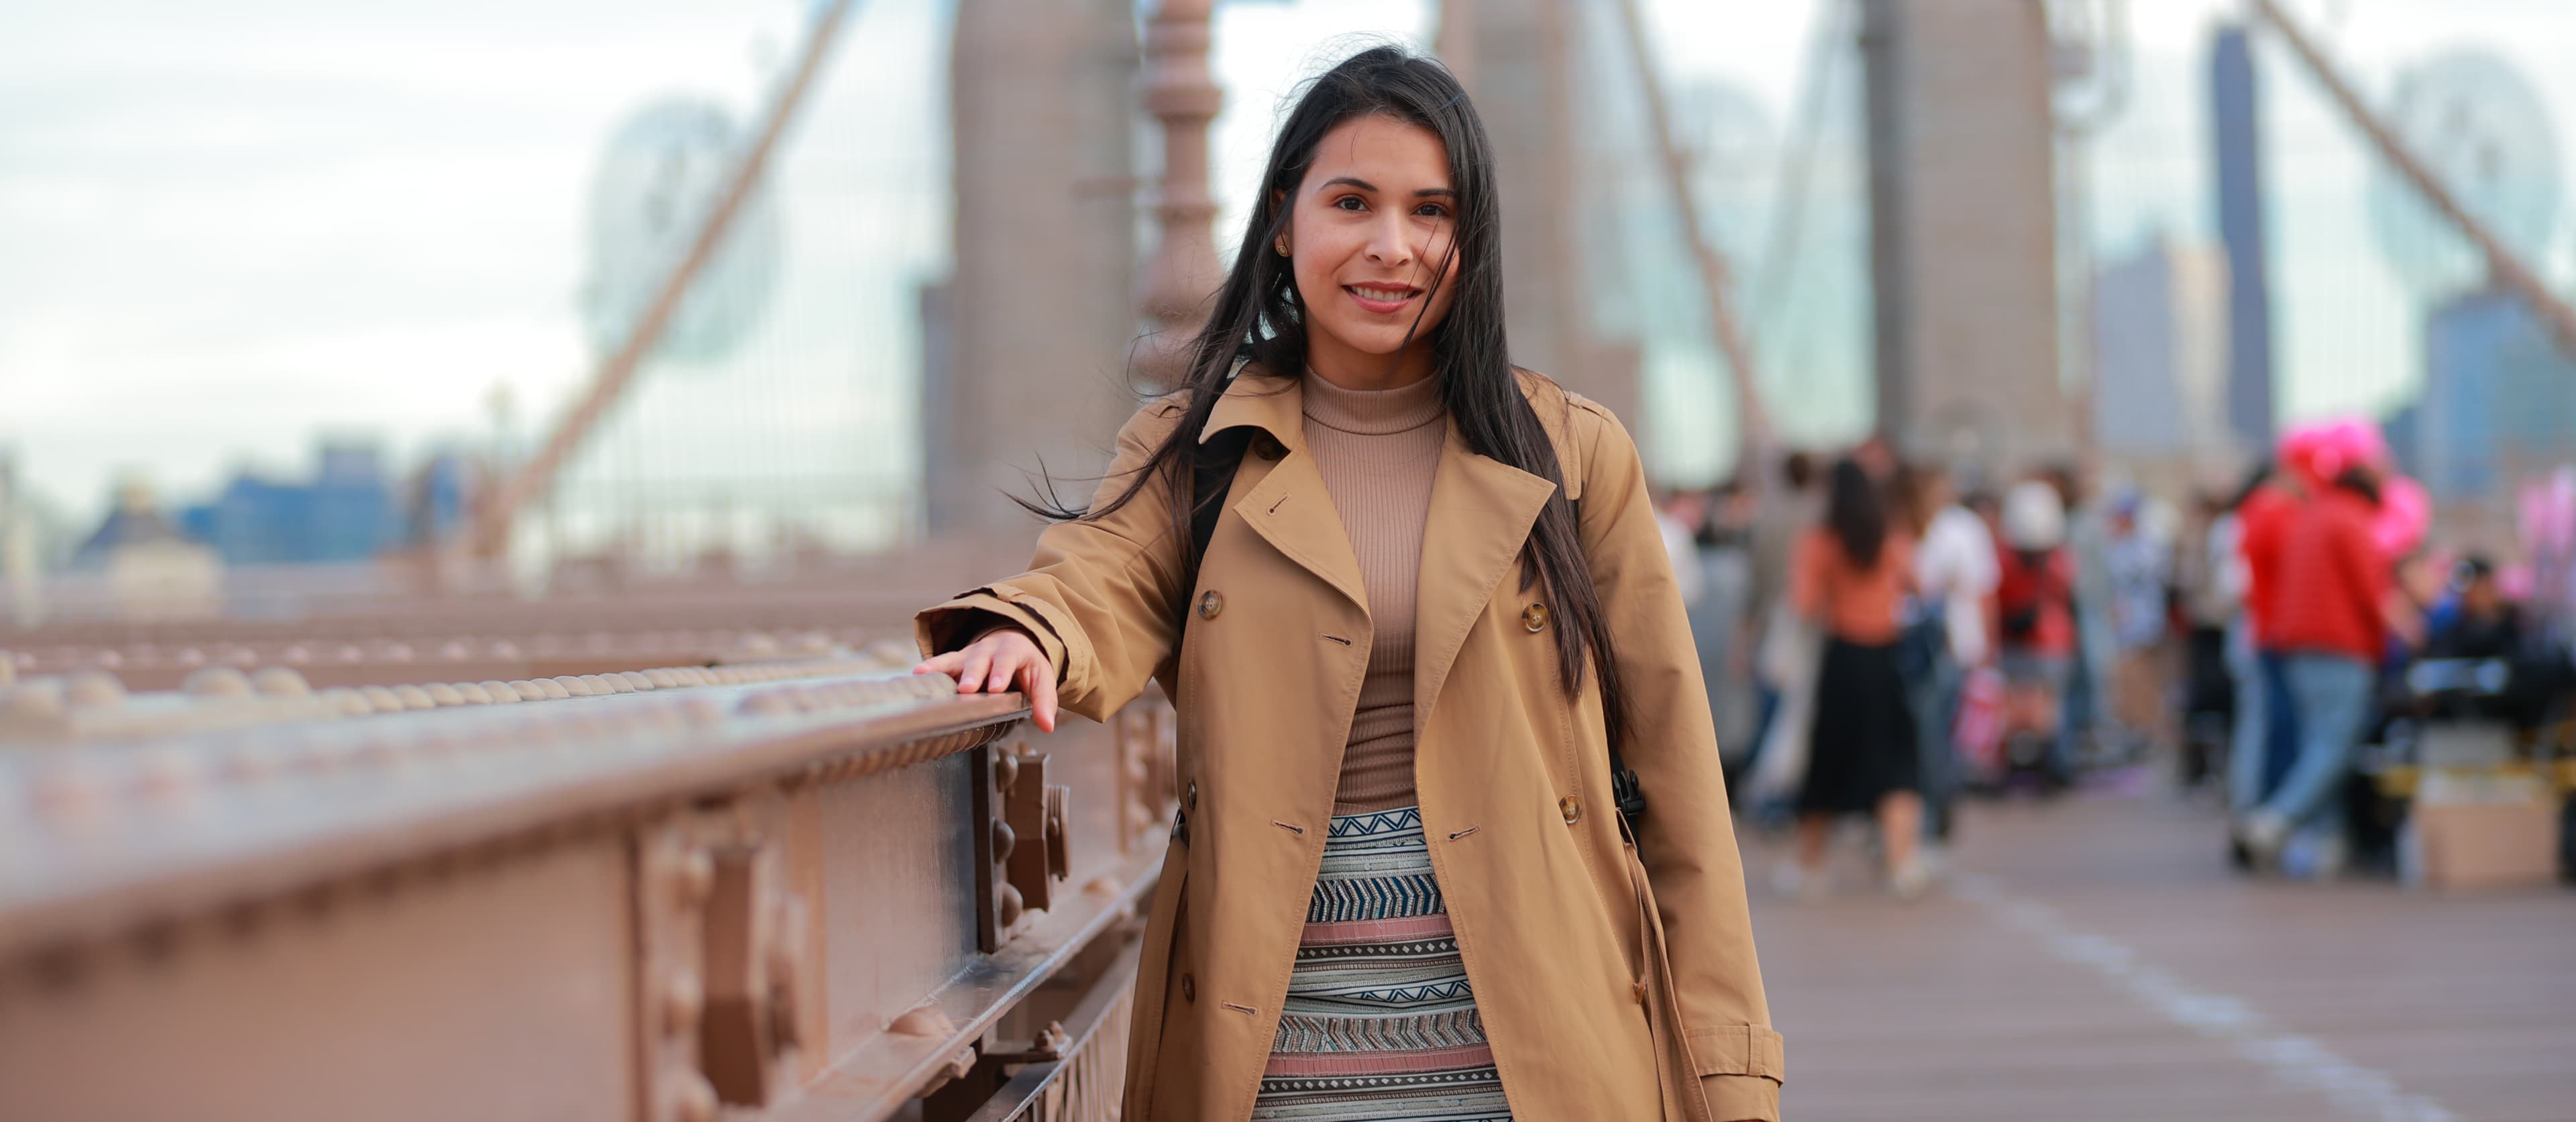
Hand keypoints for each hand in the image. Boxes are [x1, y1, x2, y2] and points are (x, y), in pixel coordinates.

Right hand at [914, 627, 1060, 731]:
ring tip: (926, 675)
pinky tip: (916, 674)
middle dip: (973, 674)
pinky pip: (943, 662)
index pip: (1008, 659)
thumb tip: (1047, 726)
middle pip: (980, 660)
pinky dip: (930, 667)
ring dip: (943, 668)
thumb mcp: (1042, 678)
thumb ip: (1044, 701)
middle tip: (966, 689)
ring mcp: (971, 653)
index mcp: (1013, 650)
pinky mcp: (957, 660)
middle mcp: (990, 649)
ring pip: (957, 659)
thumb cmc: (1027, 665)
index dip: (1001, 673)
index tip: (996, 688)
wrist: (1014, 642)